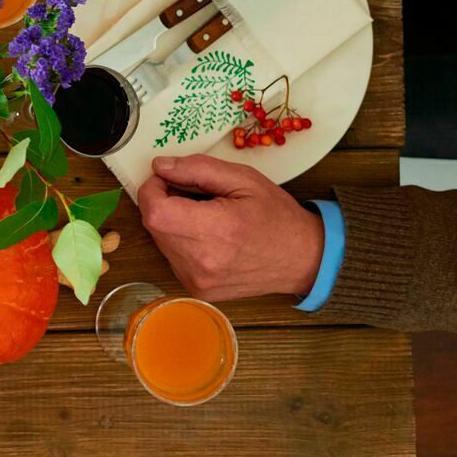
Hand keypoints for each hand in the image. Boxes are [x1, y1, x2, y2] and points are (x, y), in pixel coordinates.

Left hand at [137, 154, 324, 301]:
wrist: (304, 260)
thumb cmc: (276, 216)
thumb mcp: (244, 179)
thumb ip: (198, 169)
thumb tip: (159, 166)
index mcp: (216, 231)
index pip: (154, 211)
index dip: (152, 189)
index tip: (167, 179)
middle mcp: (202, 262)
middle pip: (154, 225)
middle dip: (163, 203)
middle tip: (191, 195)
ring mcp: (198, 280)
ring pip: (160, 240)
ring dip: (171, 223)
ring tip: (204, 217)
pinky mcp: (198, 290)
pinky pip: (172, 257)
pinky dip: (180, 242)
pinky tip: (207, 237)